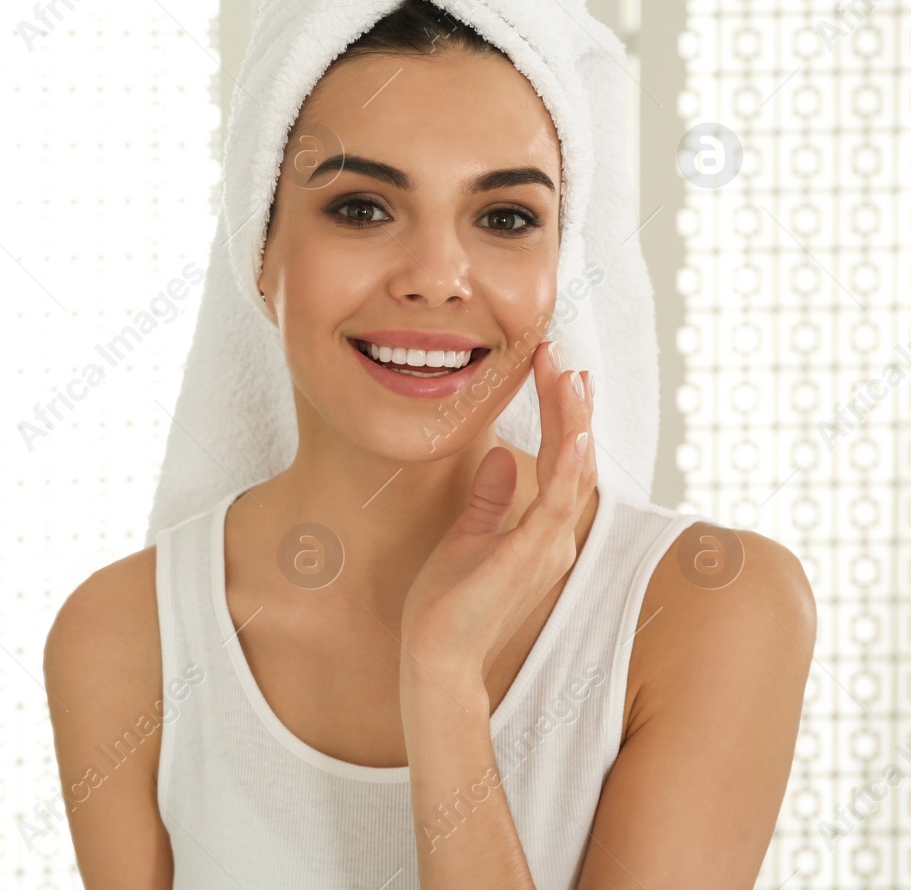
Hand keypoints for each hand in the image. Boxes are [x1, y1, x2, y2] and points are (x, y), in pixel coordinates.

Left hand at [399, 340, 597, 686]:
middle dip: (572, 405)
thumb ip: (488, 498)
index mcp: (541, 531)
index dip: (563, 415)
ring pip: (575, 471)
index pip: (562, 461)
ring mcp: (548, 547)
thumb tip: (499, 455)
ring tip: (570, 373)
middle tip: (563, 355)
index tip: (557, 371)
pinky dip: (570, 464)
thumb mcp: (466, 536)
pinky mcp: (531, 556)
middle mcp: (555, 536)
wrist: (435, 656)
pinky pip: (559, 502)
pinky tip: (575, 431)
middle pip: (576, 457)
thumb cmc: (448, 605)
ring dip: (575, 420)